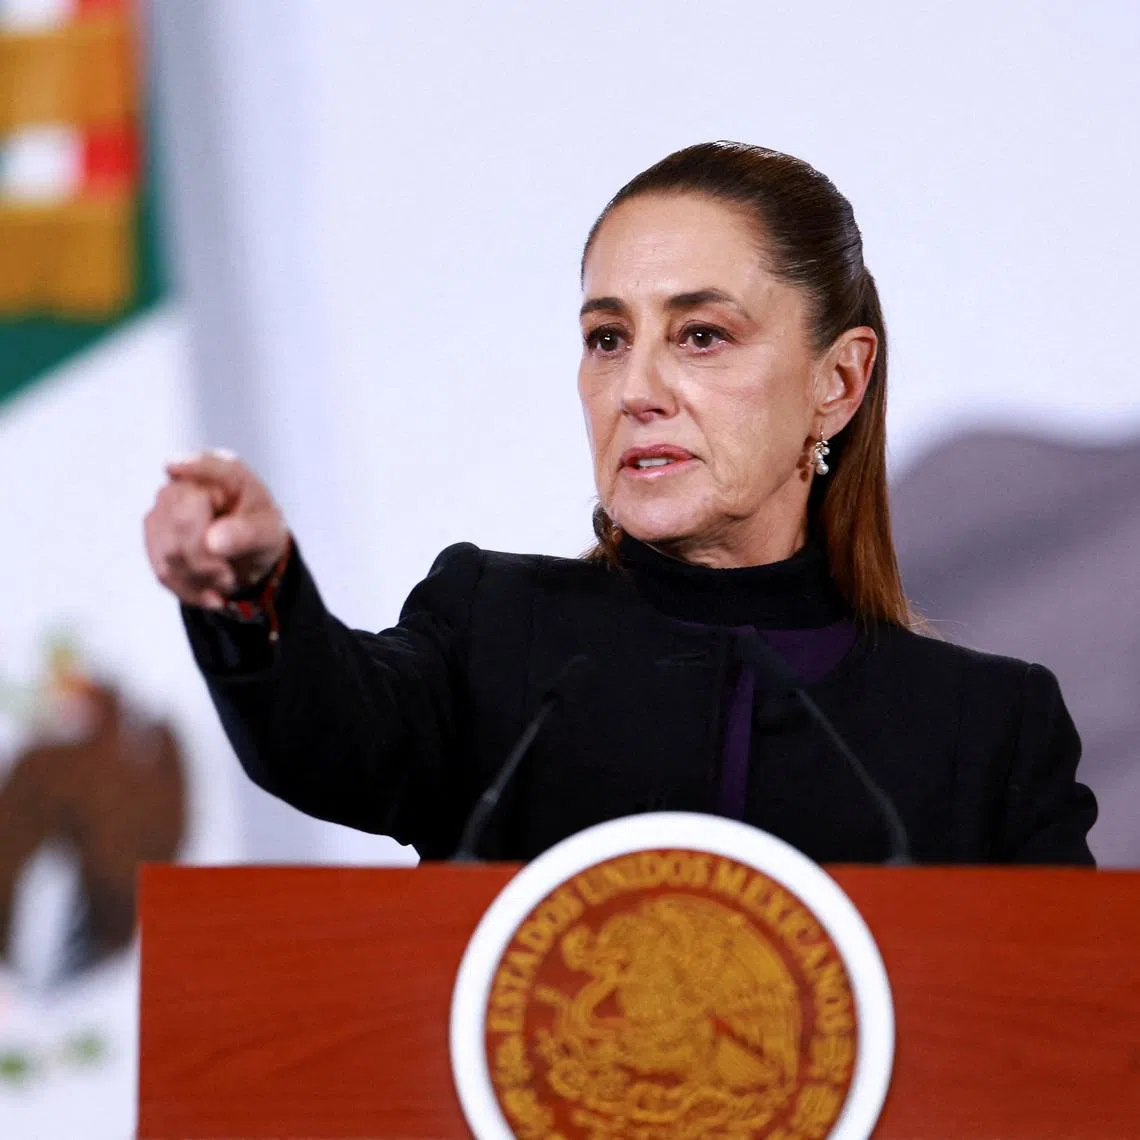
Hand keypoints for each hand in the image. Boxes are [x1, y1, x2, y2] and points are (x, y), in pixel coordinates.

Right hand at [144, 450, 289, 608]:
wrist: (248, 556)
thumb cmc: (260, 532)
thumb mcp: (269, 533)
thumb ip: (247, 534)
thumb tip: (213, 541)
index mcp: (226, 474)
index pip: (207, 467)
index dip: (189, 467)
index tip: (174, 468)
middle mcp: (188, 483)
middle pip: (181, 522)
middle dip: (207, 560)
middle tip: (229, 575)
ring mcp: (165, 507)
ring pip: (169, 553)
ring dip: (201, 579)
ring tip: (224, 580)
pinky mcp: (154, 535)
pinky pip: (163, 571)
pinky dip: (189, 590)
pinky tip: (210, 594)